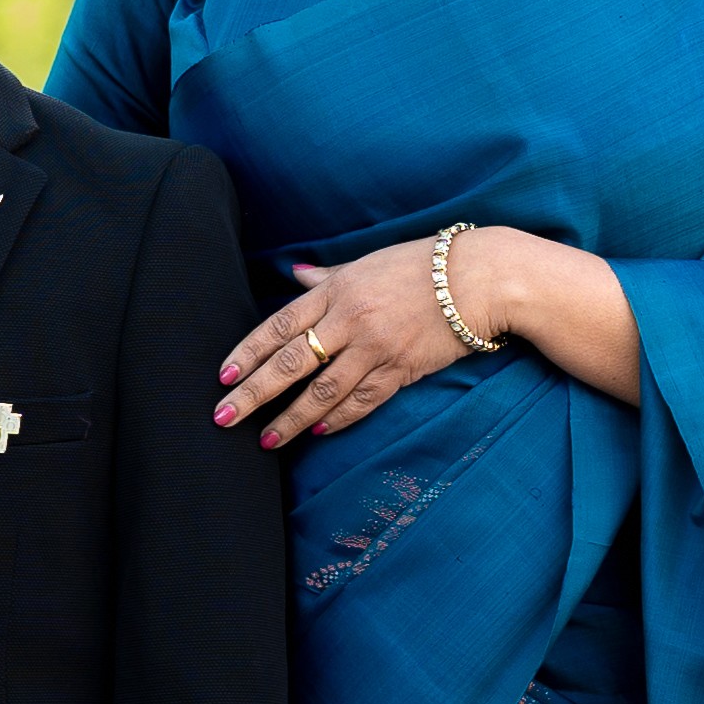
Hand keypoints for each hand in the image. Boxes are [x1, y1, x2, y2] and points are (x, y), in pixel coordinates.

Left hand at [214, 250, 465, 448]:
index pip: (279, 325)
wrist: (480, 278)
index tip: (223, 376)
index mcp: (336, 291)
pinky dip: (337, 419)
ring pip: (322, 392)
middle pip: (291, 363)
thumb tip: (294, 274)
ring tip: (266, 440)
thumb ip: (328, 277)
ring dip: (290, 419)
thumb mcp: (368, 262)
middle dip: (254, 393)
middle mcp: (349, 320)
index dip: (248, 352)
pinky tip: (316, 432)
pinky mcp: (401, 369)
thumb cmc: (423, 265)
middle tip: (224, 416)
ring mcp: (375, 348)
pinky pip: (361, 401)